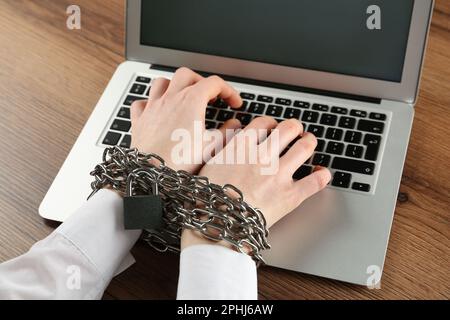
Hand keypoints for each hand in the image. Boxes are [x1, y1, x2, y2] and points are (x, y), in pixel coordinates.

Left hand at [130, 67, 241, 172]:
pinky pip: (141, 103)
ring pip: (161, 82)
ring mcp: (153, 107)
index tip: (234, 103)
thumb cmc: (181, 160)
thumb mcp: (212, 146)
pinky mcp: (139, 120)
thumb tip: (234, 124)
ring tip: (183, 97)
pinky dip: (150, 102)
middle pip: (187, 75)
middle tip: (210, 95)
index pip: (214, 83)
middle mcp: (171, 99)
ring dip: (174, 85)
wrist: (152, 173)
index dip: (229, 91)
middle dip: (201, 81)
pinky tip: (157, 110)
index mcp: (191, 101)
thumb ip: (227, 131)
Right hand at [181, 117, 330, 249]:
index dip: (271, 122)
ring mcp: (279, 175)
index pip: (264, 122)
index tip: (272, 127)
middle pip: (288, 128)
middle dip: (294, 127)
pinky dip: (322, 175)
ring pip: (305, 148)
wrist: (218, 224)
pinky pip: (316, 181)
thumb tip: (233, 126)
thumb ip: (223, 141)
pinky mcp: (291, 196)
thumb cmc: (209, 198)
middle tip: (295, 131)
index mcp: (242, 147)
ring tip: (308, 143)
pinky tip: (321, 172)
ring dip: (309, 142)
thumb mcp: (209, 162)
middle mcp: (263, 156)